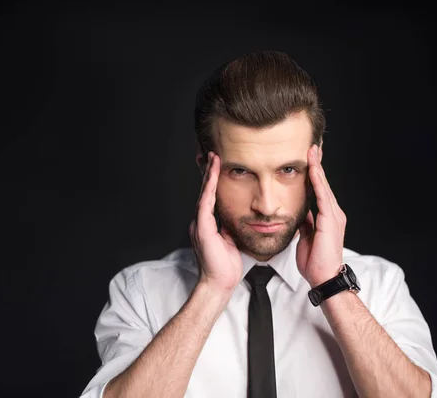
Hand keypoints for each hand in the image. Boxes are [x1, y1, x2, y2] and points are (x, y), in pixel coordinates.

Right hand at [189, 152, 243, 292]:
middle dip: (207, 171)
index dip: (213, 180)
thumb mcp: (230, 241)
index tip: (216, 164)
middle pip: (205, 190)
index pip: (211, 196)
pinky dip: (209, 187)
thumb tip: (235, 217)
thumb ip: (229, 227)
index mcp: (208, 223)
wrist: (219, 283)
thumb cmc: (226, 266)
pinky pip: (206, 203)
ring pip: (204, 193)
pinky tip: (212, 175)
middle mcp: (201, 220)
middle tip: (209, 152)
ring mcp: (200, 223)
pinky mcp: (202, 228)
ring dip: (208, 175)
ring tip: (212, 157)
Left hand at [296, 145, 346, 286]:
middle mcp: (333, 213)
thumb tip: (301, 214)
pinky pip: (322, 196)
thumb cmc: (315, 262)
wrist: (323, 277)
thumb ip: (306, 223)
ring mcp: (333, 215)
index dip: (314, 173)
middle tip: (312, 145)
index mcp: (327, 217)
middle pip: (323, 183)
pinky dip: (317, 181)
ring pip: (323, 185)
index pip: (319, 190)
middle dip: (317, 164)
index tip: (308, 158)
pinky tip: (313, 169)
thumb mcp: (306, 238)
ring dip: (317, 167)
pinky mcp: (330, 219)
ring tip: (312, 150)